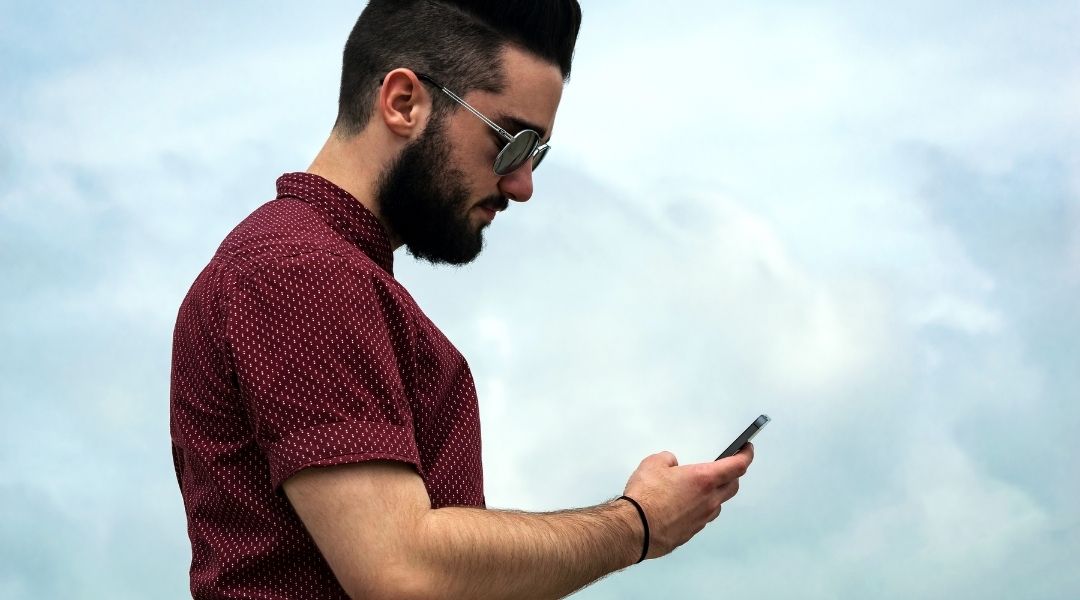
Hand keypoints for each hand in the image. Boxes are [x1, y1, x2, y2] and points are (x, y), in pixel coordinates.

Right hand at [621, 443, 752, 558]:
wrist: (635, 529)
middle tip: (726, 467)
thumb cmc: (646, 498)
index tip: (747, 449)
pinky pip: (703, 517)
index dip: (746, 455)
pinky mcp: (692, 532)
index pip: (737, 465)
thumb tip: (670, 463)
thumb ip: (667, 459)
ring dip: (714, 494)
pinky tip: (683, 505)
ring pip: (718, 504)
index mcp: (704, 479)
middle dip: (733, 475)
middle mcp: (709, 500)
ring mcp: (702, 518)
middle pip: (733, 485)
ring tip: (697, 488)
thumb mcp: (653, 463)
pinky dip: (699, 508)